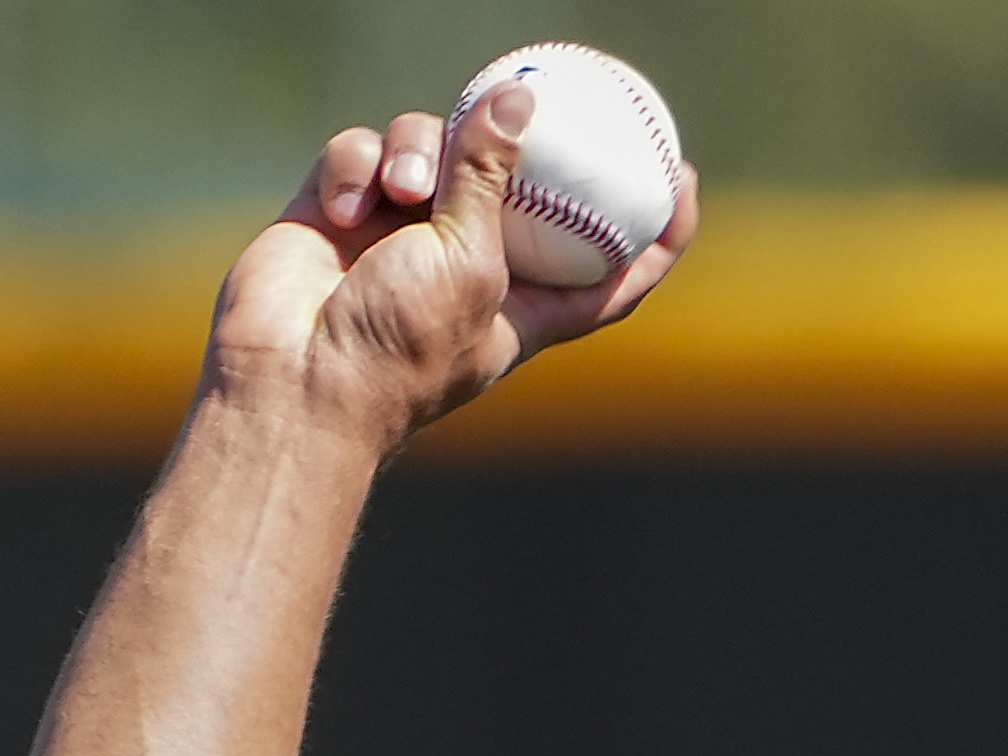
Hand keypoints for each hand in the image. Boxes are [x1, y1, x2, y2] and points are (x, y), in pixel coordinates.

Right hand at [203, 85, 695, 451]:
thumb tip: (521, 99)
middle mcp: (472, 262)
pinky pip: (359, 153)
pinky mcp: (342, 207)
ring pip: (428, 144)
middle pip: (513, 180)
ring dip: (416, 152)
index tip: (682, 174)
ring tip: (404, 189)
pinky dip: (353, 168)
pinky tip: (343, 205)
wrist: (294, 379)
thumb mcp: (470, 262)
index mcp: (528, 300)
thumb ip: (493, 179)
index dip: (655, 228)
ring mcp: (404, 231)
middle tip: (531, 92)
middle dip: (516, 141)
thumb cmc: (400, 346)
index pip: (614, 266)